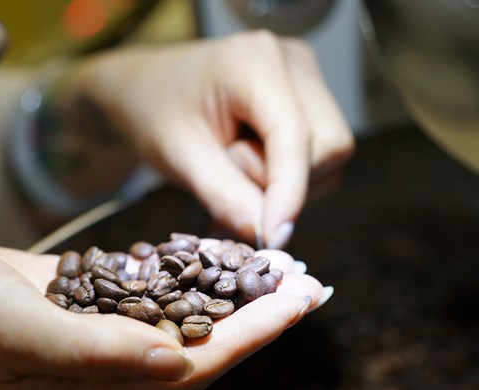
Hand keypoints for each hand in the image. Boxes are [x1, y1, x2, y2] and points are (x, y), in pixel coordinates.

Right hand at [0, 241, 328, 389]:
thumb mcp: (13, 331)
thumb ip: (93, 349)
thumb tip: (173, 356)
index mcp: (88, 389)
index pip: (193, 367)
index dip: (252, 336)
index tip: (299, 301)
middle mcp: (97, 373)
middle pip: (196, 350)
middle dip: (255, 316)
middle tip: (305, 280)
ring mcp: (86, 345)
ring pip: (174, 326)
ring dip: (225, 298)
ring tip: (271, 270)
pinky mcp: (73, 314)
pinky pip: (139, 304)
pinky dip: (179, 283)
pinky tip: (207, 263)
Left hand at [62, 31, 353, 247]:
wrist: (149, 89)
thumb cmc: (156, 113)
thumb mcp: (180, 158)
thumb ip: (224, 196)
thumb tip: (266, 236)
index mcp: (254, 63)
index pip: (293, 135)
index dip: (288, 192)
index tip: (273, 237)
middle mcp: (293, 63)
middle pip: (326, 146)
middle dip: (283, 183)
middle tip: (227, 181)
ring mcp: (306, 79)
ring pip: (329, 155)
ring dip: (284, 182)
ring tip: (232, 169)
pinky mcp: (309, 99)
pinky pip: (321, 157)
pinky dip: (287, 178)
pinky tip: (249, 169)